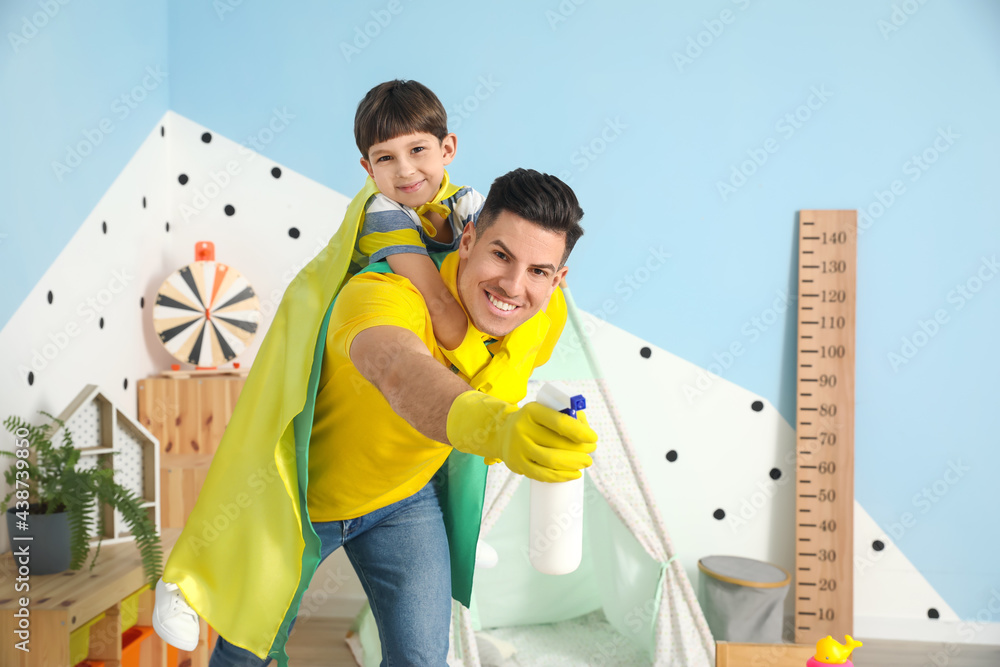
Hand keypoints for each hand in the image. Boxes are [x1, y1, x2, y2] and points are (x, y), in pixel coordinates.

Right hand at [446, 391, 596, 482]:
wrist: (502, 432)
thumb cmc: (532, 422)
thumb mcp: (544, 411)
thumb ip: (566, 416)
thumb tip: (586, 429)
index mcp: (532, 411)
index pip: (560, 422)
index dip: (580, 432)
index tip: (593, 437)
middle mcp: (522, 428)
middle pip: (558, 443)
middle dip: (580, 450)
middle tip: (591, 451)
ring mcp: (518, 448)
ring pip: (551, 460)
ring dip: (573, 463)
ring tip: (586, 462)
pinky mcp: (517, 464)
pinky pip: (542, 474)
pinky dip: (561, 476)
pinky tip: (574, 473)